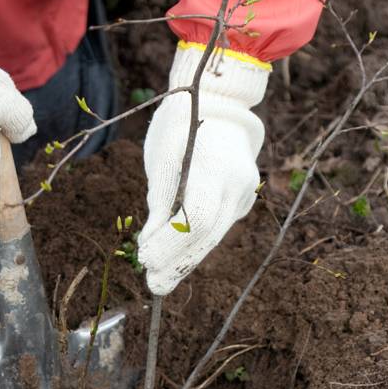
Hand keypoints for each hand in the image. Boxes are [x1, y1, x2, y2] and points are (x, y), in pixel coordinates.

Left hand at [138, 44, 269, 294]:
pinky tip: (176, 259)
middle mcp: (237, 185)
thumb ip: (159, 200)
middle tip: (152, 284)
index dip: (169, 245)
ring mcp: (244, 194)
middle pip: (207, 236)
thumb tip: (147, 244)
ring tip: (160, 280)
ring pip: (214, 237)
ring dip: (185, 260)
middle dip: (176, 262)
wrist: (222, 104)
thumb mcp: (163, 155)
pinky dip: (195, 245)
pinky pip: (217, 229)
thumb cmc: (183, 123)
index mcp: (216, 168)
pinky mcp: (242, 201)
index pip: (195, 221)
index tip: (143, 258)